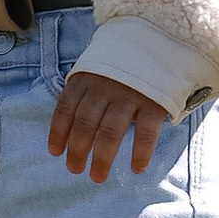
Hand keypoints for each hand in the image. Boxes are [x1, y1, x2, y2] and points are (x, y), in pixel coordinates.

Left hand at [48, 70, 168, 183]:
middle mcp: (106, 86)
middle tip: (75, 170)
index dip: (58, 131)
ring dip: (102, 158)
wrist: (162, 40)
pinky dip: (140, 153)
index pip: (67, 107)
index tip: (55, 152)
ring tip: (97, 177)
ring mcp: (130, 94)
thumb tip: (69, 126)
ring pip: (110, 131)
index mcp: (88, 77)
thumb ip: (85, 90)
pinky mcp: (155, 102)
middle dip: (78, 150)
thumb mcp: (98, 68)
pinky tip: (137, 169)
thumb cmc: (124, 64)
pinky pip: (146, 133)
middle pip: (85, 123)